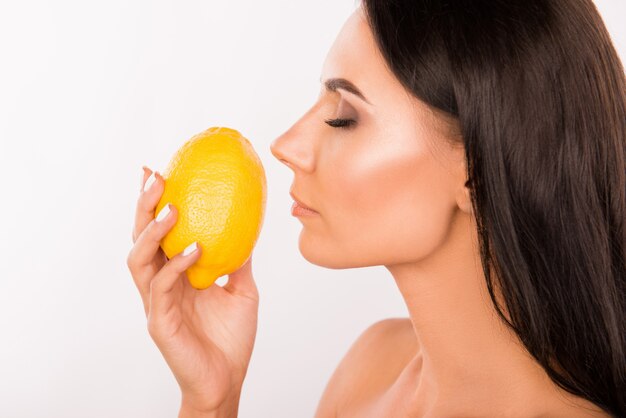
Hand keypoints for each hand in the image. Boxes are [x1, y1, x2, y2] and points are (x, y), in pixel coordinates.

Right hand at [126, 166, 258, 413]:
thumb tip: (248, 229)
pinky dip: (177, 264)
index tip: (157, 171)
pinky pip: (163, 287)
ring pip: (139, 260)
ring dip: (153, 231)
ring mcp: (156, 302)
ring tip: (172, 208)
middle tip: (154, 177)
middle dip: (143, 206)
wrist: (227, 380)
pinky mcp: (159, 321)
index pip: (158, 233)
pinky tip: (195, 248)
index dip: (153, 204)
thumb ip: (238, 262)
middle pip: (140, 238)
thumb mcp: (241, 290)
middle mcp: (160, 284)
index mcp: (175, 275)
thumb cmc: (230, 338)